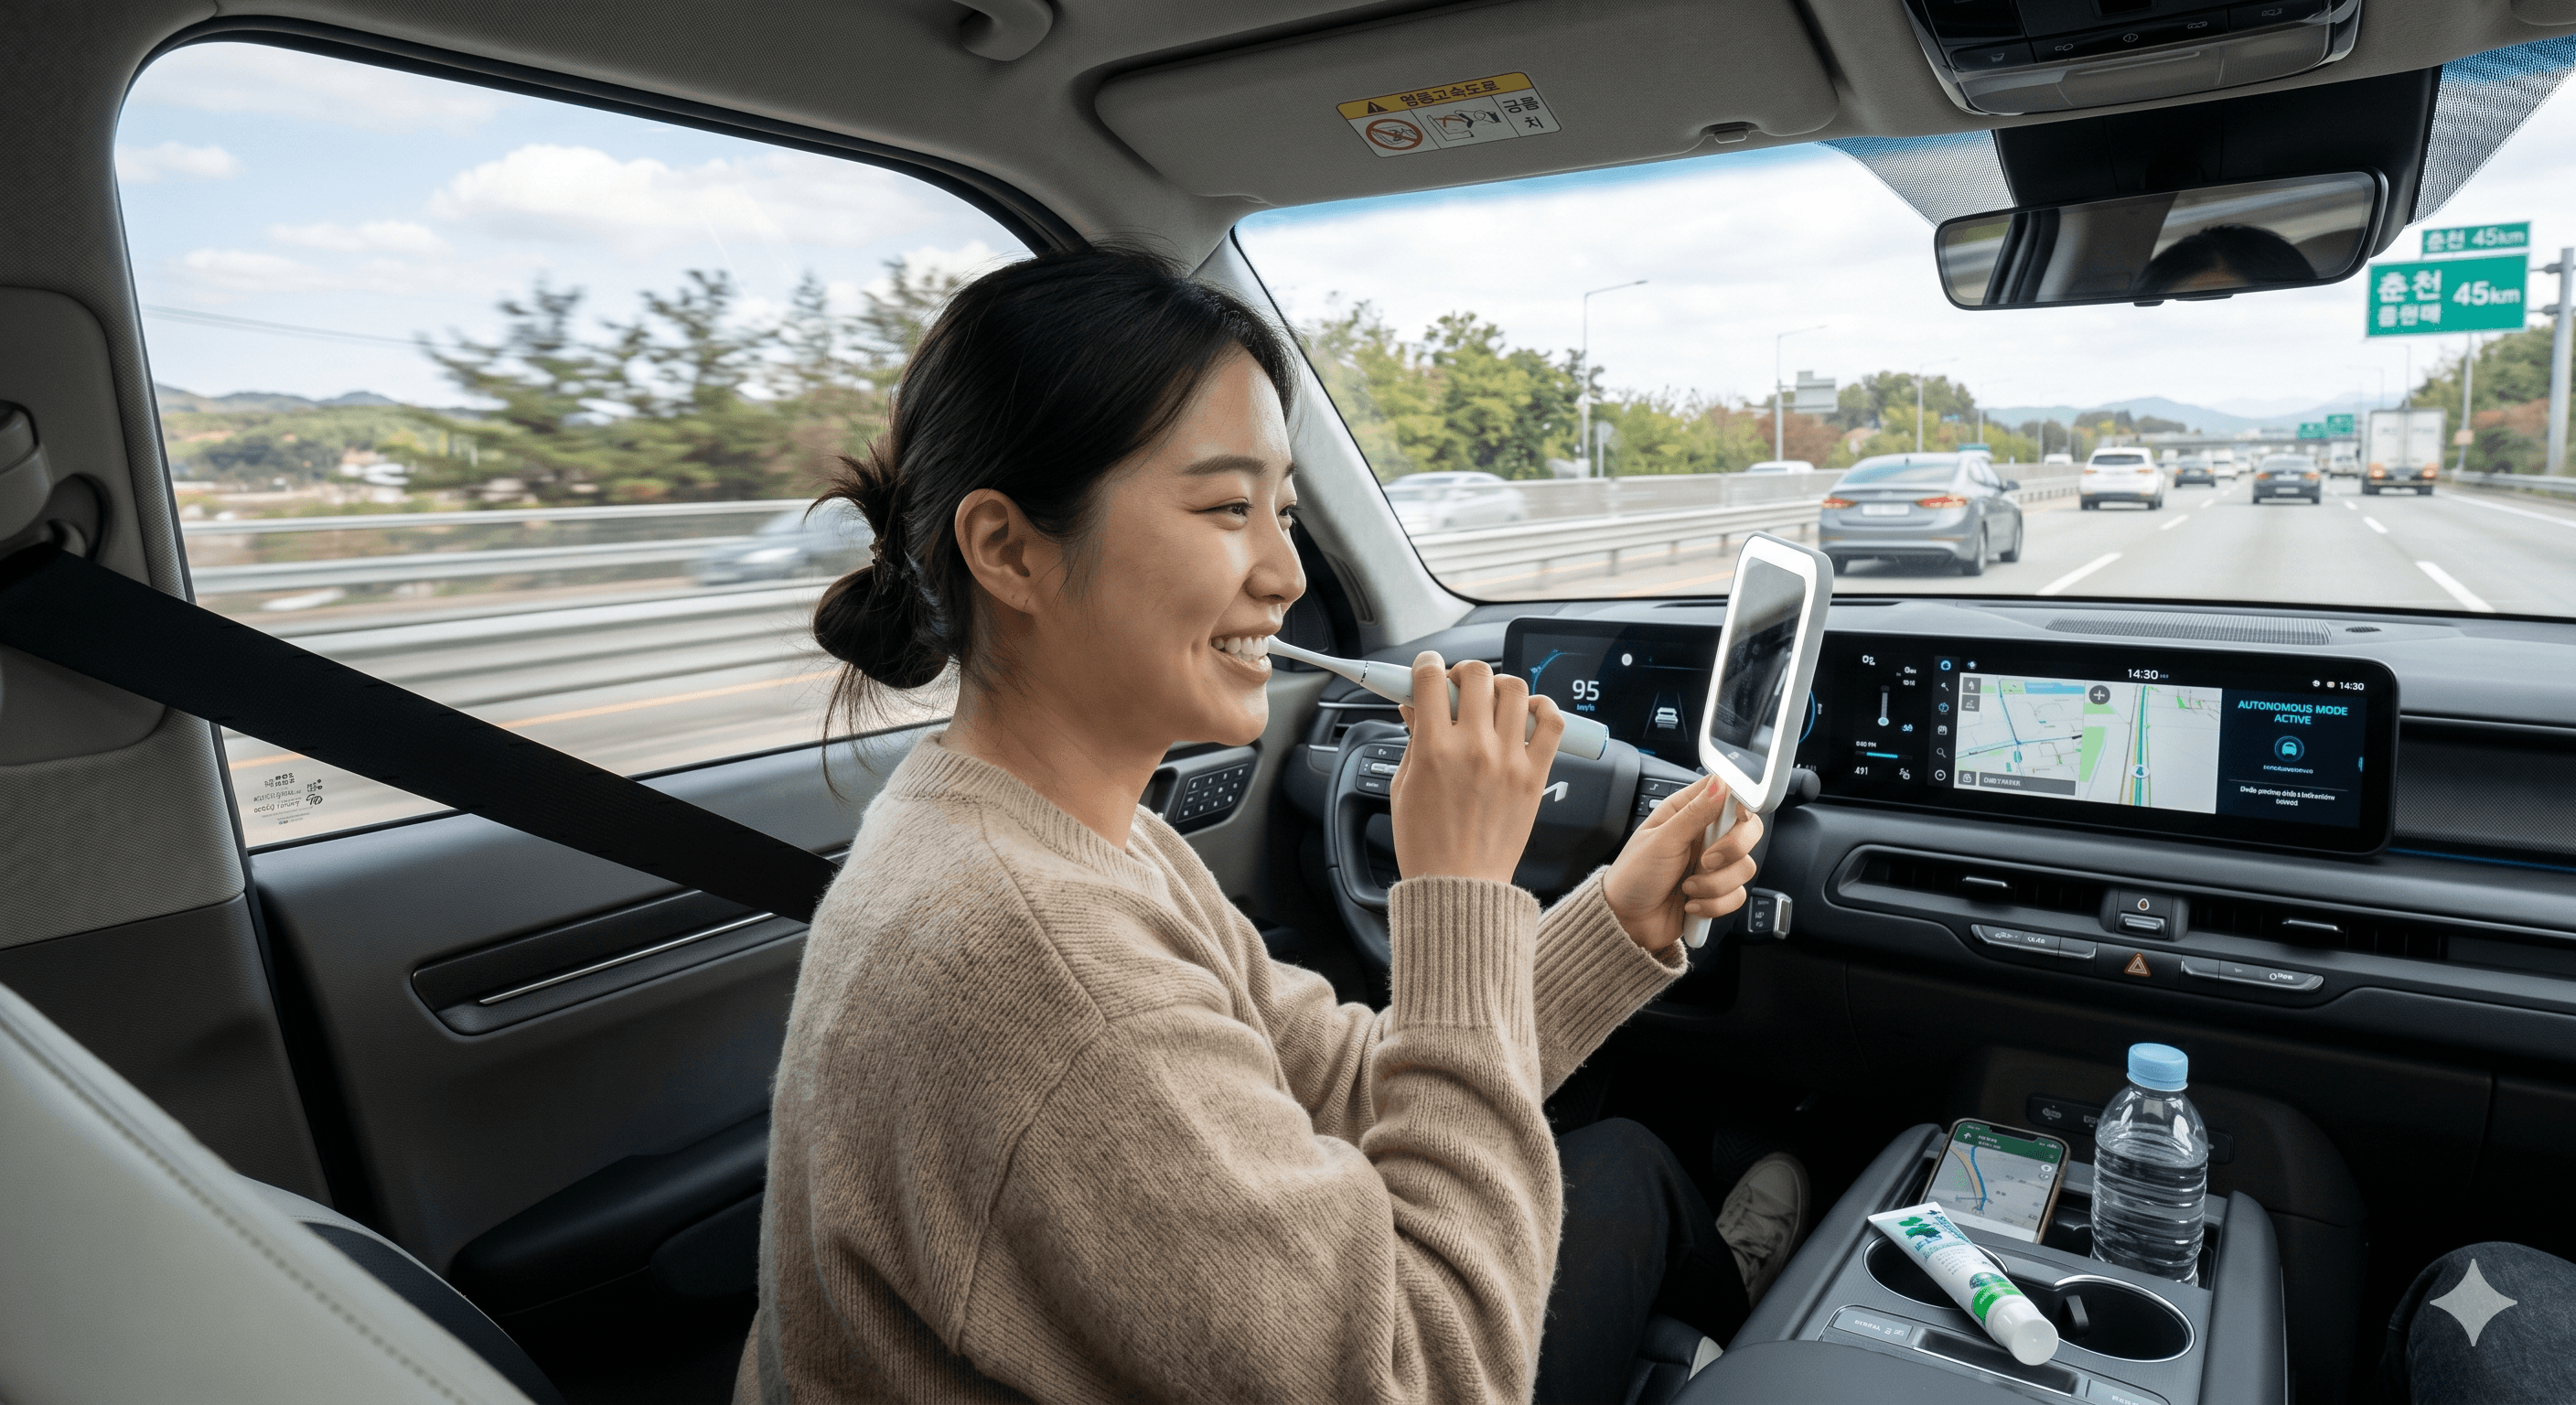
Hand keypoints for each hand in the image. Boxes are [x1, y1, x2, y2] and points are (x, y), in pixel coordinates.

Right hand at [1390, 652, 1564, 883]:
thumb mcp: (1403, 787)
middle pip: (1477, 675)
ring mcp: (1509, 761)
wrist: (1459, 886)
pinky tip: (1529, 713)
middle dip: (1463, 673)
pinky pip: (1552, 723)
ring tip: (1492, 703)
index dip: (1427, 666)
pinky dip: (1543, 708)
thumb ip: (1412, 740)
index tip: (1428, 671)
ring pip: (1515, 690)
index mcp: (1434, 750)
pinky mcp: (1535, 776)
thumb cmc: (1427, 845)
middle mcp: (1474, 749)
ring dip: (1500, 687)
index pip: (1431, 679)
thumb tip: (1414, 707)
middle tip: (1459, 690)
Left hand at [1601, 775, 1762, 954]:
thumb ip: (1694, 813)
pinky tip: (1690, 903)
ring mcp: (1714, 865)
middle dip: (1733, 849)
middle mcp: (1705, 836)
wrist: (1628, 921)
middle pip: (1749, 830)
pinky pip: (1737, 895)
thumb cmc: (1633, 876)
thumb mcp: (1661, 840)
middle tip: (1706, 861)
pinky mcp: (1717, 892)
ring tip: (1687, 887)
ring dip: (1714, 884)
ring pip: (1745, 867)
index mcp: (1687, 813)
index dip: (1740, 802)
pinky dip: (1713, 904)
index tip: (1739, 816)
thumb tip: (1720, 783)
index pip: (1727, 793)